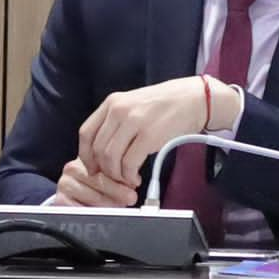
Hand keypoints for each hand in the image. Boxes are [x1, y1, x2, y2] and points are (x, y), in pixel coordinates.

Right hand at [50, 157, 139, 209]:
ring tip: (120, 207)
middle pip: (97, 180)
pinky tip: (103, 213)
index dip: (120, 175)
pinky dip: (92, 212)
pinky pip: (78, 208)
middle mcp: (72, 169)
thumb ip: (119, 176)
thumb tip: (134, 182)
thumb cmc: (97, 186)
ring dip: (108, 203)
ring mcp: (65, 184)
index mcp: (85, 157)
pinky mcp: (60, 199)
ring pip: (90, 195)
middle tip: (131, 197)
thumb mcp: (108, 177)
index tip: (133, 183)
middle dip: (117, 190)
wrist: (76, 199)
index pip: (104, 164)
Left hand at [76, 75, 227, 198]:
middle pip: (97, 149)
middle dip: (103, 170)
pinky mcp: (149, 135)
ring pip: (110, 158)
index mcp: (111, 103)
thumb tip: (101, 152)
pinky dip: (129, 176)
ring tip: (127, 179)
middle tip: (114, 178)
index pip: (86, 133)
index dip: (86, 156)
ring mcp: (133, 122)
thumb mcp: (133, 106)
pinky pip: (129, 163)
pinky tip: (135, 177)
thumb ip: (115, 124)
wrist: (193, 99)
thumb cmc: (165, 105)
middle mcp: (118, 110)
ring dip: (116, 175)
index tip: (93, 168)